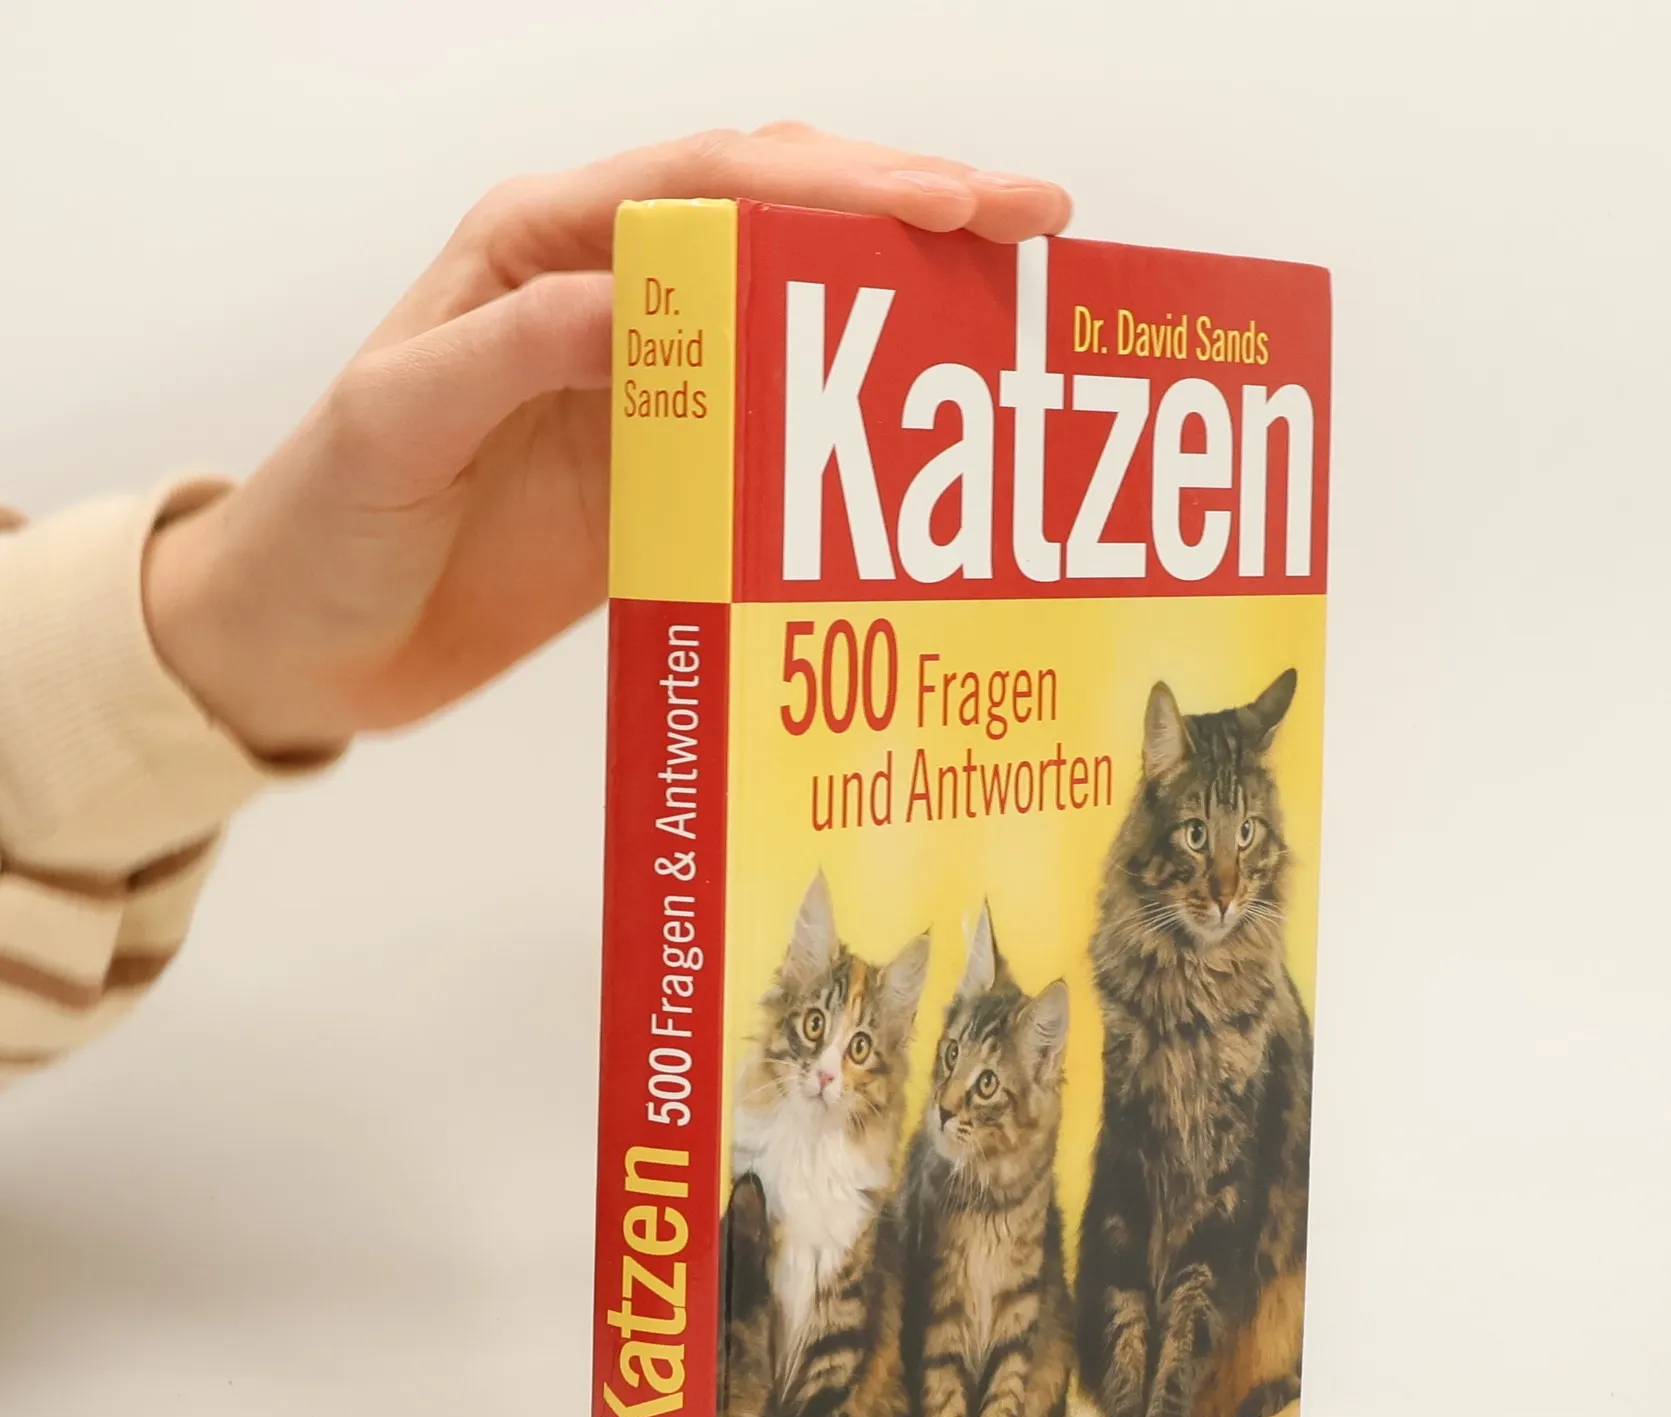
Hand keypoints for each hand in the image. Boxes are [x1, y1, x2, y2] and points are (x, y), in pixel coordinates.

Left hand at [143, 125, 1071, 755]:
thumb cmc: (327, 524)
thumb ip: (513, 350)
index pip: (712, 185)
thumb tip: (638, 297)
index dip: (840, 184)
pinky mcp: (666, 484)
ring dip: (901, 318)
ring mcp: (647, 395)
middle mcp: (608, 302)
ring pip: (799, 323)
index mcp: (539, 250)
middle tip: (1030, 232)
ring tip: (1007, 323)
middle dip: (910, 217)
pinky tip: (925, 448)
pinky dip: (856, 435)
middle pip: (781, 227)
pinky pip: (779, 439)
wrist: (308, 646)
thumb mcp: (396, 423)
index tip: (957, 200)